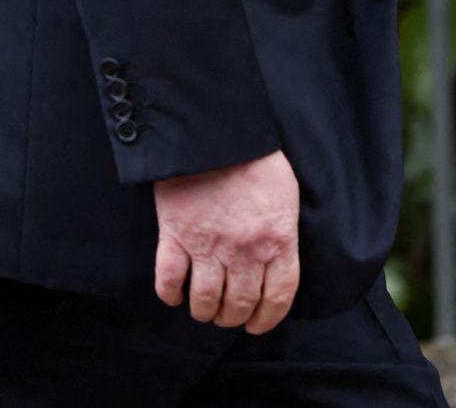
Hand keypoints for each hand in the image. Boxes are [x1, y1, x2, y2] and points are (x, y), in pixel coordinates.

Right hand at [153, 149, 298, 333]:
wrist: (214, 132)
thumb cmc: (253, 157)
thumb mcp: (286, 194)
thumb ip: (283, 230)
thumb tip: (277, 256)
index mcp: (277, 241)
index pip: (277, 298)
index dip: (267, 318)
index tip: (256, 324)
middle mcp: (244, 251)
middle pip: (239, 304)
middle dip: (232, 317)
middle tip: (226, 314)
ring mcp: (207, 245)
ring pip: (205, 300)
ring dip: (204, 311)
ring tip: (202, 308)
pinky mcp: (175, 234)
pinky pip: (169, 280)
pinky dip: (170, 294)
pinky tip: (174, 295)